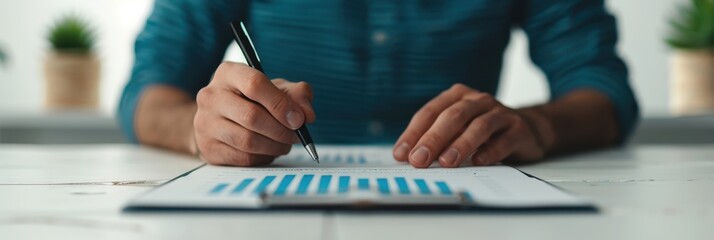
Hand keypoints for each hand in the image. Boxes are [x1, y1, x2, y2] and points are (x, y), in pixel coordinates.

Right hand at [194, 62, 314, 165]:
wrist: (220, 119)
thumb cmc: (253, 100)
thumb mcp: (277, 89)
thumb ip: (298, 95)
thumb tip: (307, 115)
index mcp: (228, 73)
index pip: (255, 84)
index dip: (281, 104)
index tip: (299, 119)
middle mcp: (211, 96)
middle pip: (252, 116)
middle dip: (281, 130)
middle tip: (296, 136)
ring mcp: (205, 123)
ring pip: (247, 141)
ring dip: (274, 146)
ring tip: (285, 144)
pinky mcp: (207, 147)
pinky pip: (242, 158)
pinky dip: (263, 157)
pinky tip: (269, 151)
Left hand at [393, 84, 546, 167]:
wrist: (529, 127)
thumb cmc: (483, 130)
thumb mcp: (457, 129)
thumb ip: (436, 139)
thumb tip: (408, 157)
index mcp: (457, 96)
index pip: (430, 112)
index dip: (413, 133)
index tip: (401, 154)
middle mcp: (477, 100)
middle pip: (452, 117)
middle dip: (433, 139)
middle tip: (419, 160)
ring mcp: (500, 113)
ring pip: (479, 126)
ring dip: (461, 144)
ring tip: (446, 162)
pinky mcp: (518, 129)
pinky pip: (504, 139)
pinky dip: (490, 151)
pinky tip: (479, 161)